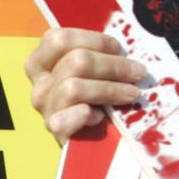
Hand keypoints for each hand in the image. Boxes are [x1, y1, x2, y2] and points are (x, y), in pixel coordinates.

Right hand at [26, 28, 148, 139]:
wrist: (92, 138)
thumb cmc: (96, 93)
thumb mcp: (93, 69)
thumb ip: (100, 54)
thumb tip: (130, 43)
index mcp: (42, 62)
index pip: (59, 40)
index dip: (94, 40)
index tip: (118, 49)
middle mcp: (40, 83)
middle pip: (76, 61)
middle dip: (114, 65)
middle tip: (138, 72)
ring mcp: (45, 107)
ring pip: (74, 87)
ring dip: (110, 89)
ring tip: (131, 94)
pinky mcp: (55, 129)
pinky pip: (68, 117)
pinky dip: (87, 115)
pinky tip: (101, 117)